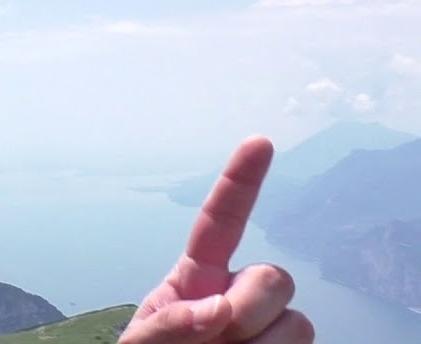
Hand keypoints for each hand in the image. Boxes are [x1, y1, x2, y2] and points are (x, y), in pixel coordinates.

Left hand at [119, 137, 314, 342]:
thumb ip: (167, 325)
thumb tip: (217, 309)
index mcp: (195, 281)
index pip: (221, 223)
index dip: (241, 182)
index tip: (260, 143)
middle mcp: (238, 299)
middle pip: (276, 278)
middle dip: (252, 308)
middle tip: (218, 338)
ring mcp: (268, 331)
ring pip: (298, 323)